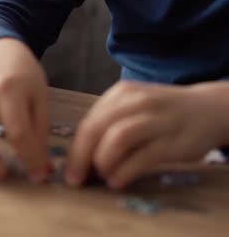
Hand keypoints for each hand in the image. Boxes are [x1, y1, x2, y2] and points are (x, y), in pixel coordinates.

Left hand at [66, 81, 228, 189]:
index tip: (67, 170)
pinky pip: (143, 156)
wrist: (208, 109)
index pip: (88, 122)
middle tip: (74, 179)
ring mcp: (156, 119)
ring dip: (102, 161)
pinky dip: (125, 171)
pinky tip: (117, 181)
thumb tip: (79, 157)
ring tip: (101, 176)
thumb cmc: (162, 113)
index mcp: (120, 94)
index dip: (74, 149)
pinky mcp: (173, 140)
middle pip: (96, 128)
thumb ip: (107, 125)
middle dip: (80, 157)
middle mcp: (136, 102)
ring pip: (118, 138)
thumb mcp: (132, 109)